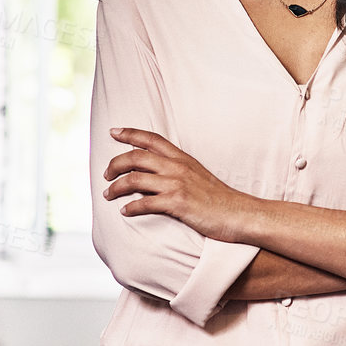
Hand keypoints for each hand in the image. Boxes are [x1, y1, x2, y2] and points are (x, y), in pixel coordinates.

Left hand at [104, 127, 251, 240]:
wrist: (240, 214)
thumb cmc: (219, 199)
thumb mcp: (198, 176)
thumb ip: (177, 171)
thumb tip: (153, 176)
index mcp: (182, 159)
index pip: (151, 139)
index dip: (130, 133)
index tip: (113, 132)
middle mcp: (177, 168)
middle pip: (135, 157)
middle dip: (114, 164)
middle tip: (106, 175)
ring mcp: (177, 185)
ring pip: (134, 179)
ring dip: (116, 187)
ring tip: (108, 194)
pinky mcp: (178, 203)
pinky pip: (145, 203)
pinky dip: (131, 207)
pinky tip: (125, 212)